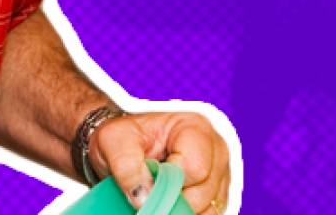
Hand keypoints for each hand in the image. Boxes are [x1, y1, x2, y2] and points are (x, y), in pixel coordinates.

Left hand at [90, 111, 232, 213]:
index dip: (168, 182)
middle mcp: (216, 151)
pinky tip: (169, 205)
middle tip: (148, 190)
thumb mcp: (114, 141)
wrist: (125, 146)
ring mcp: (220, 175)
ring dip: (179, 210)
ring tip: (157, 194)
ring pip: (209, 209)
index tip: (147, 181)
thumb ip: (126, 165)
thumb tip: (144, 198)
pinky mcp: (218, 196)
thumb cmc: (124, 138)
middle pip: (203, 192)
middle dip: (171, 199)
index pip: (195, 167)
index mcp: (195, 128)